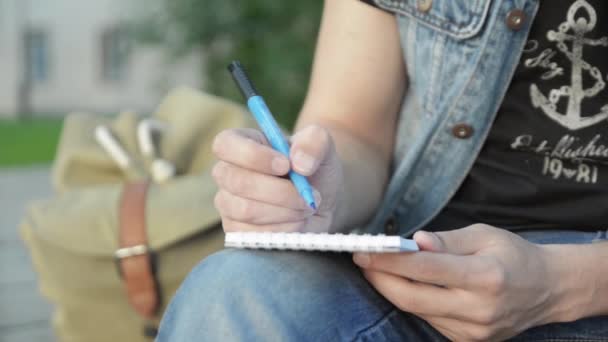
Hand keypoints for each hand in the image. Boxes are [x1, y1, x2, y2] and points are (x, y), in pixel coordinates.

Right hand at [211, 125, 342, 232]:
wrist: (319, 200)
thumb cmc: (314, 166)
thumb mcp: (321, 144)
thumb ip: (313, 142)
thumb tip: (300, 162)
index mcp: (240, 142)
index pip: (225, 145)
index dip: (252, 156)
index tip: (285, 164)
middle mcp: (227, 172)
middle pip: (237, 182)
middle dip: (279, 191)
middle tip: (306, 193)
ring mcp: (228, 203)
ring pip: (247, 210)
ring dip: (285, 211)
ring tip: (306, 206)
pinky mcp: (236, 230)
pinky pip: (253, 233)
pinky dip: (283, 229)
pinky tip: (297, 221)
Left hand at [353, 224, 558, 340]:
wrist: (547, 290)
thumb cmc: (512, 255)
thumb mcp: (483, 235)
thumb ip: (446, 241)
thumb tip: (413, 242)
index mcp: (485, 277)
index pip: (425, 268)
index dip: (389, 260)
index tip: (364, 249)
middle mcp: (478, 309)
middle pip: (411, 297)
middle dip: (379, 278)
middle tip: (362, 259)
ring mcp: (473, 331)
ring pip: (416, 310)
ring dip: (393, 289)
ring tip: (381, 268)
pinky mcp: (467, 341)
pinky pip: (428, 319)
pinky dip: (413, 300)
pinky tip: (409, 284)